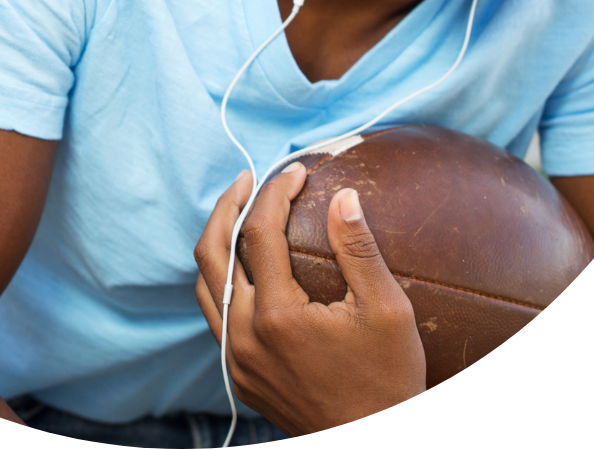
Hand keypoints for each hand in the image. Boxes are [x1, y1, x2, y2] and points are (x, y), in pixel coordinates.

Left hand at [194, 162, 425, 435]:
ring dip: (219, 239)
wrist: (376, 442)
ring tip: (242, 212)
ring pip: (206, 282)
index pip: (258, 232)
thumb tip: (344, 196)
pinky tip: (245, 264)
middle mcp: (245, 337)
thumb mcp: (388, 311)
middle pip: (213, 250)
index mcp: (278, 317)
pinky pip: (214, 313)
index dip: (275, 192)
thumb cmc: (388, 379)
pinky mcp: (239, 375)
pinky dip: (222, 277)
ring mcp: (236, 359)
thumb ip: (359, 249)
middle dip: (229, 205)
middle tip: (249, 178)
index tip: (296, 171)